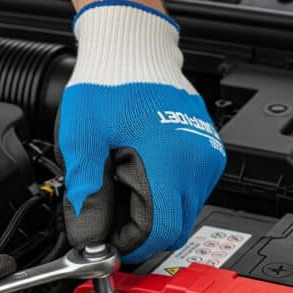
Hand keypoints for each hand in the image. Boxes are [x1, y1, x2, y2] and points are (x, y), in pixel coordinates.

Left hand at [58, 0, 225, 263]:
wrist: (132, 49)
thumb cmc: (109, 85)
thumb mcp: (83, 141)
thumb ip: (85, 194)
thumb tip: (89, 237)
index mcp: (170, 161)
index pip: (161, 232)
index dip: (130, 243)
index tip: (107, 237)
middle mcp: (198, 163)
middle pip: (175, 228)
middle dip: (140, 230)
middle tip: (109, 211)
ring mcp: (207, 159)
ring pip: (184, 213)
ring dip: (153, 212)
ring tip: (123, 181)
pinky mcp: (209, 154)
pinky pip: (190, 192)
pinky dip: (165, 194)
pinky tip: (141, 171)